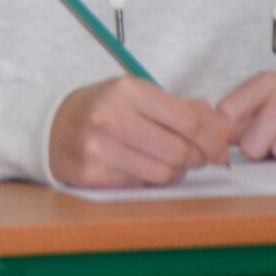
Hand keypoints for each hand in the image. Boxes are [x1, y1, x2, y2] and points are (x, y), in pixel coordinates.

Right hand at [47, 77, 234, 187]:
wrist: (52, 125)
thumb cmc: (104, 108)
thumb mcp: (139, 94)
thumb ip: (183, 108)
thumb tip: (223, 128)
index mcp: (127, 91)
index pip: (188, 121)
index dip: (213, 138)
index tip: (221, 147)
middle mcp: (111, 118)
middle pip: (179, 152)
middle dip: (197, 157)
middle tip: (197, 156)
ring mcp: (98, 149)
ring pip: (163, 173)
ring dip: (174, 171)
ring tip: (165, 159)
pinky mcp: (91, 175)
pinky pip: (139, 184)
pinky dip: (147, 178)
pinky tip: (139, 166)